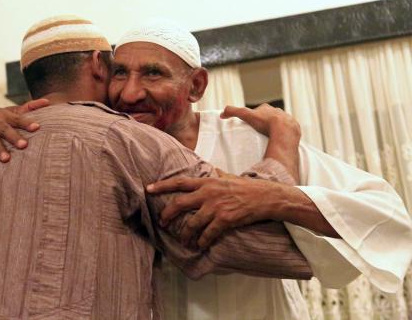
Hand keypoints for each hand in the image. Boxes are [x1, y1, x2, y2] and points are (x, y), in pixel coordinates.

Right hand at [0, 98, 49, 169]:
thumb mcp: (11, 112)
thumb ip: (29, 108)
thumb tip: (48, 102)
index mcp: (5, 115)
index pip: (18, 118)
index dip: (27, 122)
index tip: (37, 127)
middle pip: (5, 129)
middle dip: (14, 137)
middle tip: (24, 145)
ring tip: (6, 159)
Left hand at [147, 173, 279, 248]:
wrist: (266, 197)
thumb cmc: (246, 187)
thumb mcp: (227, 177)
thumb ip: (214, 175)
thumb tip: (209, 170)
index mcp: (207, 182)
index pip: (180, 182)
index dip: (162, 185)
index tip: (148, 189)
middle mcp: (208, 193)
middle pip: (179, 204)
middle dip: (167, 215)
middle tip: (162, 223)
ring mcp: (216, 207)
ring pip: (192, 223)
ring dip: (185, 235)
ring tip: (184, 241)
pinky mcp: (225, 219)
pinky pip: (207, 234)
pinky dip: (201, 241)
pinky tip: (200, 245)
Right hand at [220, 104, 299, 138]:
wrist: (284, 130)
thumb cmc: (265, 123)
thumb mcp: (246, 116)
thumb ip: (233, 112)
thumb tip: (221, 114)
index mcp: (267, 108)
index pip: (259, 110)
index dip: (255, 115)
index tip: (252, 122)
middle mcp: (278, 111)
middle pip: (270, 115)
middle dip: (266, 121)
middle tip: (260, 130)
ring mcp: (287, 119)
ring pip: (280, 123)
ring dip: (276, 128)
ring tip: (270, 137)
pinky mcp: (294, 128)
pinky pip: (288, 131)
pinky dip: (284, 135)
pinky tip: (280, 140)